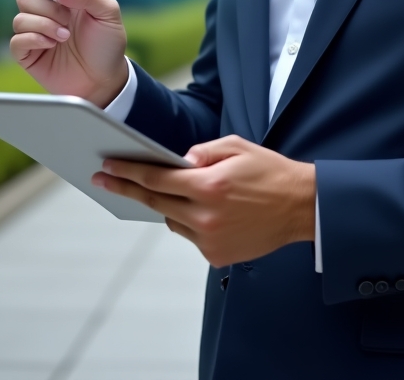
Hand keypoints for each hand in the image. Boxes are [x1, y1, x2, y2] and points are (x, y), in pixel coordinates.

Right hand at [10, 0, 128, 106]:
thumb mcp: (109, 14)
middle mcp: (53, 6)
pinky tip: (52, 44)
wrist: (103, 80)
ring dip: (46, 20)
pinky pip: (17, 35)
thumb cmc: (107, 45)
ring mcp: (38, 26)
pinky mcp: (27, 49)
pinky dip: (35, 37)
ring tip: (65, 35)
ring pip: (22, 8)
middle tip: (66, 6)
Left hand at [92, 136, 315, 266]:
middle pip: (155, 201)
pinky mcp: (216, 256)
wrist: (300, 207)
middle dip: (127, 188)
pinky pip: (190, 235)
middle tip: (103, 179)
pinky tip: (205, 210)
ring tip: (173, 190)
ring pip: (171, 220)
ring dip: (167, 204)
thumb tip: (179, 160)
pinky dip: (190, 221)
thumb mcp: (238, 147)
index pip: (158, 178)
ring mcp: (210, 239)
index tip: (107, 166)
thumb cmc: (270, 171)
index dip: (129, 171)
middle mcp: (206, 216)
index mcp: (210, 185)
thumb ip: (204, 151)